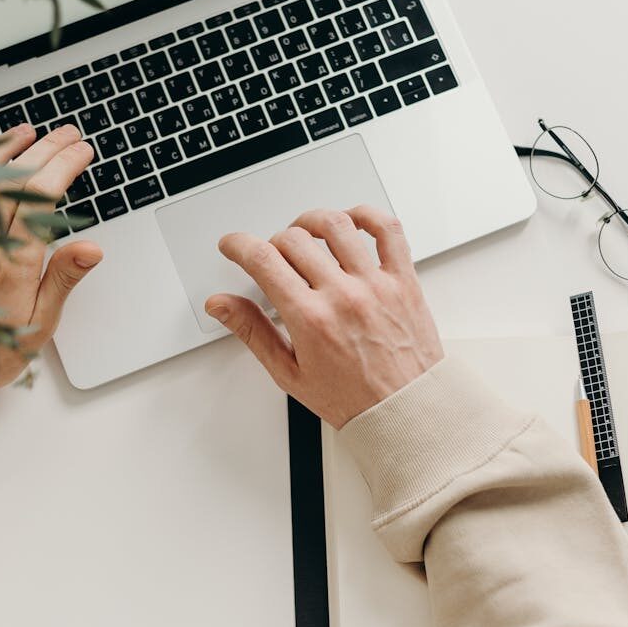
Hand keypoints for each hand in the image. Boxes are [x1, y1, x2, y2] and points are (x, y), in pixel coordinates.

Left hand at [0, 124, 101, 417]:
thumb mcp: (39, 326)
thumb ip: (63, 280)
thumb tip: (91, 248)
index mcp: (11, 266)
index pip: (42, 199)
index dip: (64, 166)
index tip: (81, 152)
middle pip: (13, 181)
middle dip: (45, 150)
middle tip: (66, 135)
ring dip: (3, 147)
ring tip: (26, 132)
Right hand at [205, 207, 443, 428]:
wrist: (406, 411)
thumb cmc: (353, 399)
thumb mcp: (289, 373)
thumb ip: (252, 332)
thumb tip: (221, 305)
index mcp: (311, 319)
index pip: (263, 261)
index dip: (238, 245)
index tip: (233, 245)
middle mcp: (343, 296)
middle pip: (293, 239)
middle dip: (272, 243)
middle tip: (272, 258)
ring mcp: (376, 284)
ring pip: (336, 225)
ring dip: (311, 221)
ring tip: (305, 234)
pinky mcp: (404, 280)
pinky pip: (388, 231)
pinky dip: (368, 215)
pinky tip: (352, 222)